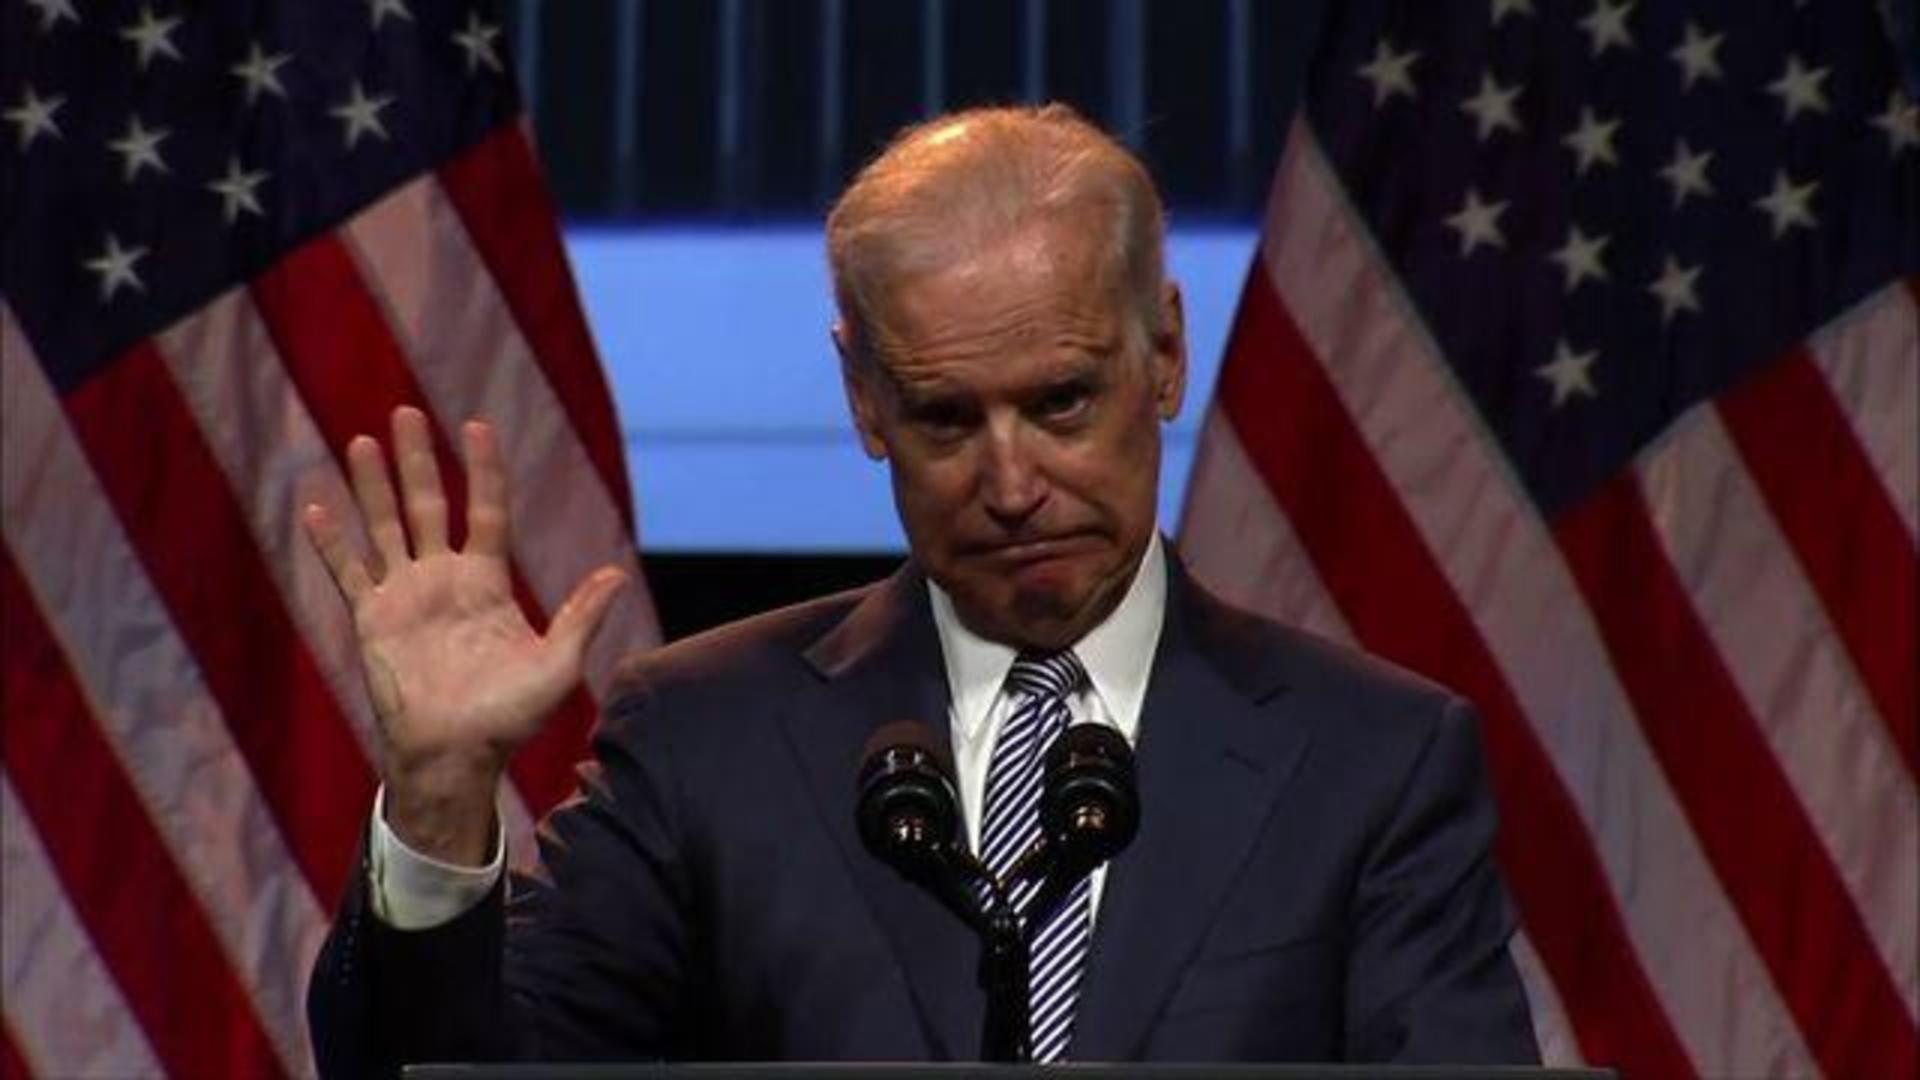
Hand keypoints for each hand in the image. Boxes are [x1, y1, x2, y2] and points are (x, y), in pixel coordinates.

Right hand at [304, 407, 625, 863]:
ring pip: (384, 527)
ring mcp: (405, 597)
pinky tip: (317, 506)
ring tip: (360, 441)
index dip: (482, 470)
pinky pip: (348, 572)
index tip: (475, 427)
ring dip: (372, 485)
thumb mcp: (557, 666)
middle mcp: (444, 580)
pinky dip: (332, 542)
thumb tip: (617, 574)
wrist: (456, 756)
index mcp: (487, 583)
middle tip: (406, 412)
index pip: (486, 511)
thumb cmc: (510, 718)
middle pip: (427, 505)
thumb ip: (581, 618)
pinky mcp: (372, 620)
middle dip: (417, 460)